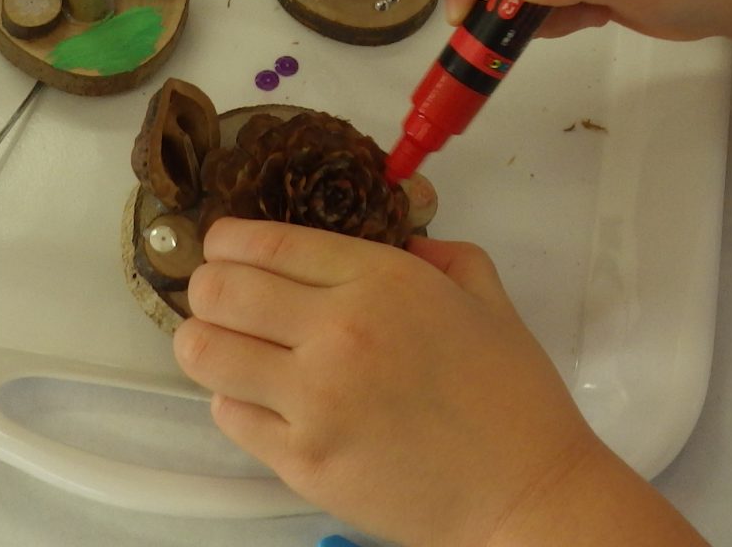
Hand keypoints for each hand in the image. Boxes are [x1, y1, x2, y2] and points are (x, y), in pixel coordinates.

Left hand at [176, 220, 653, 546]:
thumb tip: (398, 237)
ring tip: (231, 350)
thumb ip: (436, 254)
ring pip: (205, 352)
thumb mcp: (486, 296)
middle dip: (208, 287)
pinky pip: (228, 415)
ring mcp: (313, 401)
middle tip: (222, 299)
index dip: (228, 240)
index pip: (267, 243)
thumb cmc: (514, 397)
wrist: (526, 494)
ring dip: (208, 343)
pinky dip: (236, 402)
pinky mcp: (301, 461)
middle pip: (219, 291)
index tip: (221, 246)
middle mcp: (337, 333)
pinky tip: (265, 401)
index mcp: (383, 281)